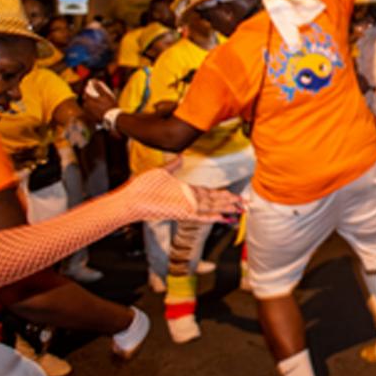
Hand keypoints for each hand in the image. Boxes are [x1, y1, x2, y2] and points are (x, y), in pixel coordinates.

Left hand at [81, 78, 117, 121]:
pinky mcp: (92, 118)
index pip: (85, 93)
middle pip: (85, 100)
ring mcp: (89, 113)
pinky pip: (90, 112)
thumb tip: (93, 81)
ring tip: (95, 102)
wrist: (112, 118)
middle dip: (88, 96)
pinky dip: (92, 109)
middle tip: (93, 94)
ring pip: (87, 106)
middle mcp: (87, 106)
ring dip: (90, 103)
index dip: (87, 89)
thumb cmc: (110, 105)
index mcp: (89, 100)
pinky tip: (97, 109)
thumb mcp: (106, 95)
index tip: (90, 87)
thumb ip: (99, 88)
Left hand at [123, 163, 242, 222]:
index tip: (233, 194)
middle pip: (214, 201)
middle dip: (230, 202)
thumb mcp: (161, 172)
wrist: (130, 199)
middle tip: (245, 203)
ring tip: (240, 209)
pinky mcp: (181, 212)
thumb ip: (174, 165)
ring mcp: (186, 206)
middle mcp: (188, 199)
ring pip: (211, 207)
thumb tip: (181, 157)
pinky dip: (212, 217)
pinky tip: (223, 218)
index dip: (221, 194)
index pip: (208, 193)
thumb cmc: (142, 187)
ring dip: (226, 208)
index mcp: (185, 190)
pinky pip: (200, 215)